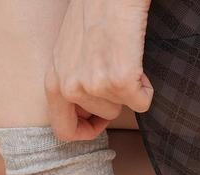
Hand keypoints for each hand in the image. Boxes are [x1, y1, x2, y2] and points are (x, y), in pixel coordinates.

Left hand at [49, 0, 151, 140]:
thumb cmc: (92, 18)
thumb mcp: (66, 54)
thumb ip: (71, 80)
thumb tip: (85, 109)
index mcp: (52, 82)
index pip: (63, 130)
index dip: (86, 130)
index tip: (100, 119)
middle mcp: (68, 88)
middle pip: (102, 117)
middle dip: (116, 100)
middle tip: (118, 76)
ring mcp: (93, 86)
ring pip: (123, 108)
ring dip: (130, 89)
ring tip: (124, 60)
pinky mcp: (119, 80)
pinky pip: (143, 102)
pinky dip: (146, 87)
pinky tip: (136, 62)